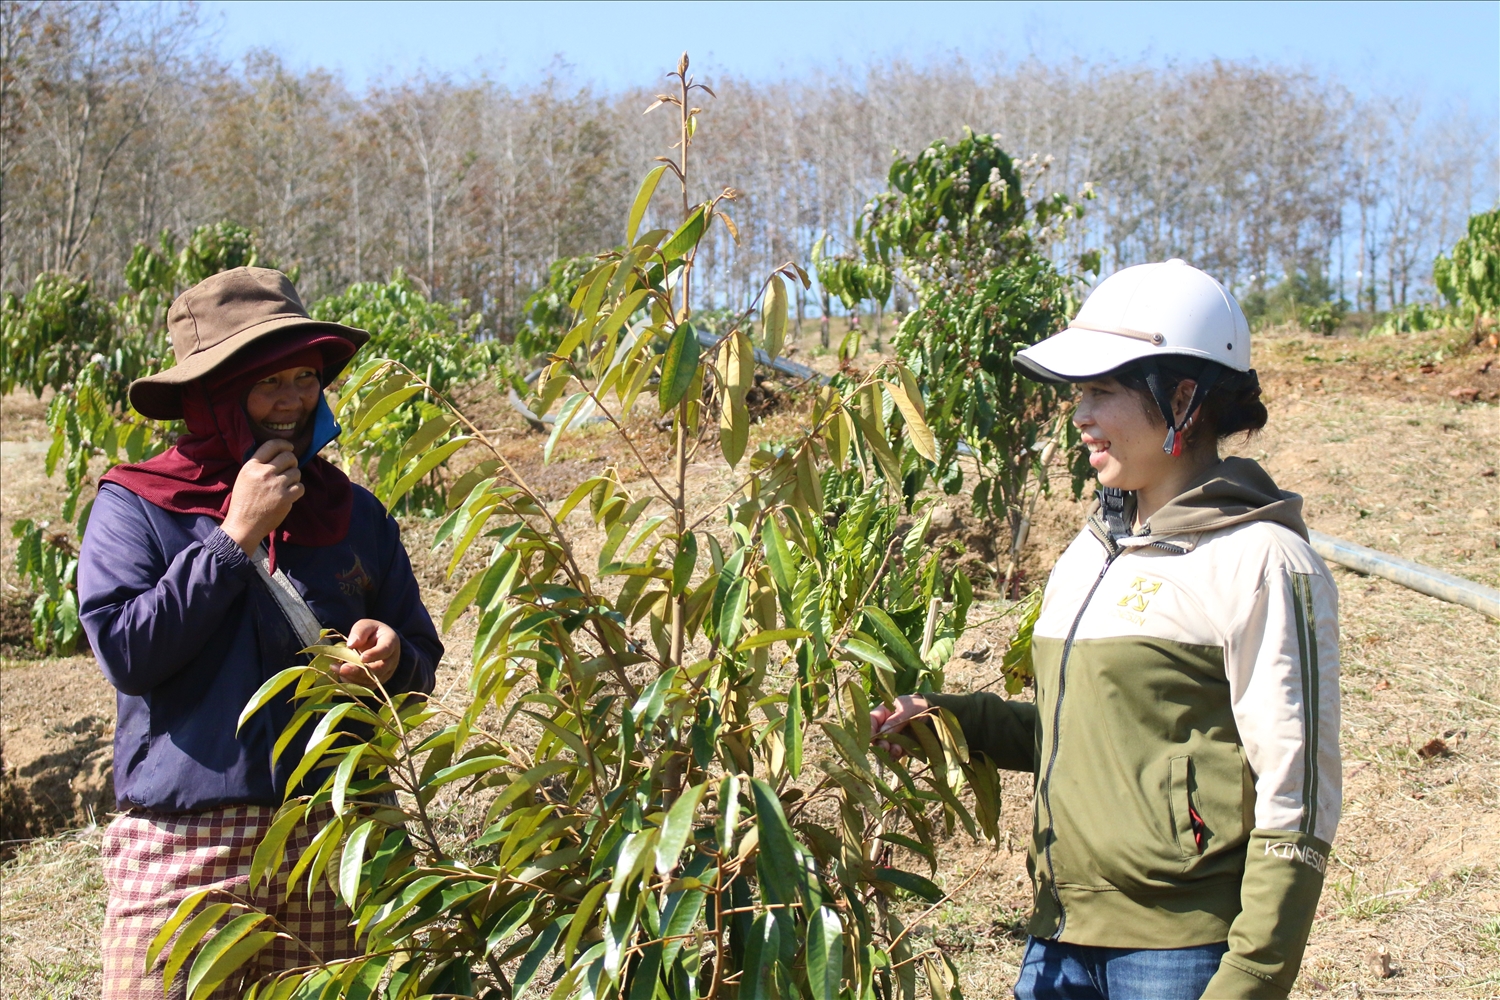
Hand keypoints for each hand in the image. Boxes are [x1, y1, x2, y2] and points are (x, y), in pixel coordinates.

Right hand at [223, 439, 302, 554]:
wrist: (244, 525)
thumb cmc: (244, 501)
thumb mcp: (245, 477)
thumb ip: (259, 465)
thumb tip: (279, 454)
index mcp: (252, 466)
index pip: (272, 445)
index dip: (284, 444)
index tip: (290, 447)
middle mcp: (264, 473)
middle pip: (289, 457)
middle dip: (292, 462)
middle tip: (289, 469)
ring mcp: (276, 485)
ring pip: (296, 472)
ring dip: (294, 478)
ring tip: (285, 486)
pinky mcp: (286, 498)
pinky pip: (300, 487)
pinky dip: (297, 491)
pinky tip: (289, 495)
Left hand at [344, 619, 400, 685]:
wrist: (378, 644)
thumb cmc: (372, 633)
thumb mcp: (366, 626)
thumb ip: (360, 632)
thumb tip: (351, 644)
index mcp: (391, 642)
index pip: (386, 650)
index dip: (375, 655)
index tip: (361, 657)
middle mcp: (391, 660)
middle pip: (379, 669)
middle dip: (360, 670)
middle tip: (343, 668)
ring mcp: (386, 673)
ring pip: (371, 680)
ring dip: (353, 677)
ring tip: (336, 668)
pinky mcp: (377, 682)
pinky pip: (366, 687)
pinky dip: (353, 683)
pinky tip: (341, 675)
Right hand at [869, 694, 931, 759]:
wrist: (937, 714)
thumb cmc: (919, 706)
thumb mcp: (906, 710)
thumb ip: (894, 721)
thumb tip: (882, 732)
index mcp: (884, 713)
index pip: (870, 721)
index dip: (868, 730)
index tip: (871, 738)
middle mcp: (886, 726)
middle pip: (876, 737)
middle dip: (880, 743)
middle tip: (885, 747)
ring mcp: (894, 737)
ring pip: (885, 747)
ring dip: (889, 750)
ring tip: (897, 749)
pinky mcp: (902, 746)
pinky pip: (896, 753)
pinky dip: (897, 754)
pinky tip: (901, 752)